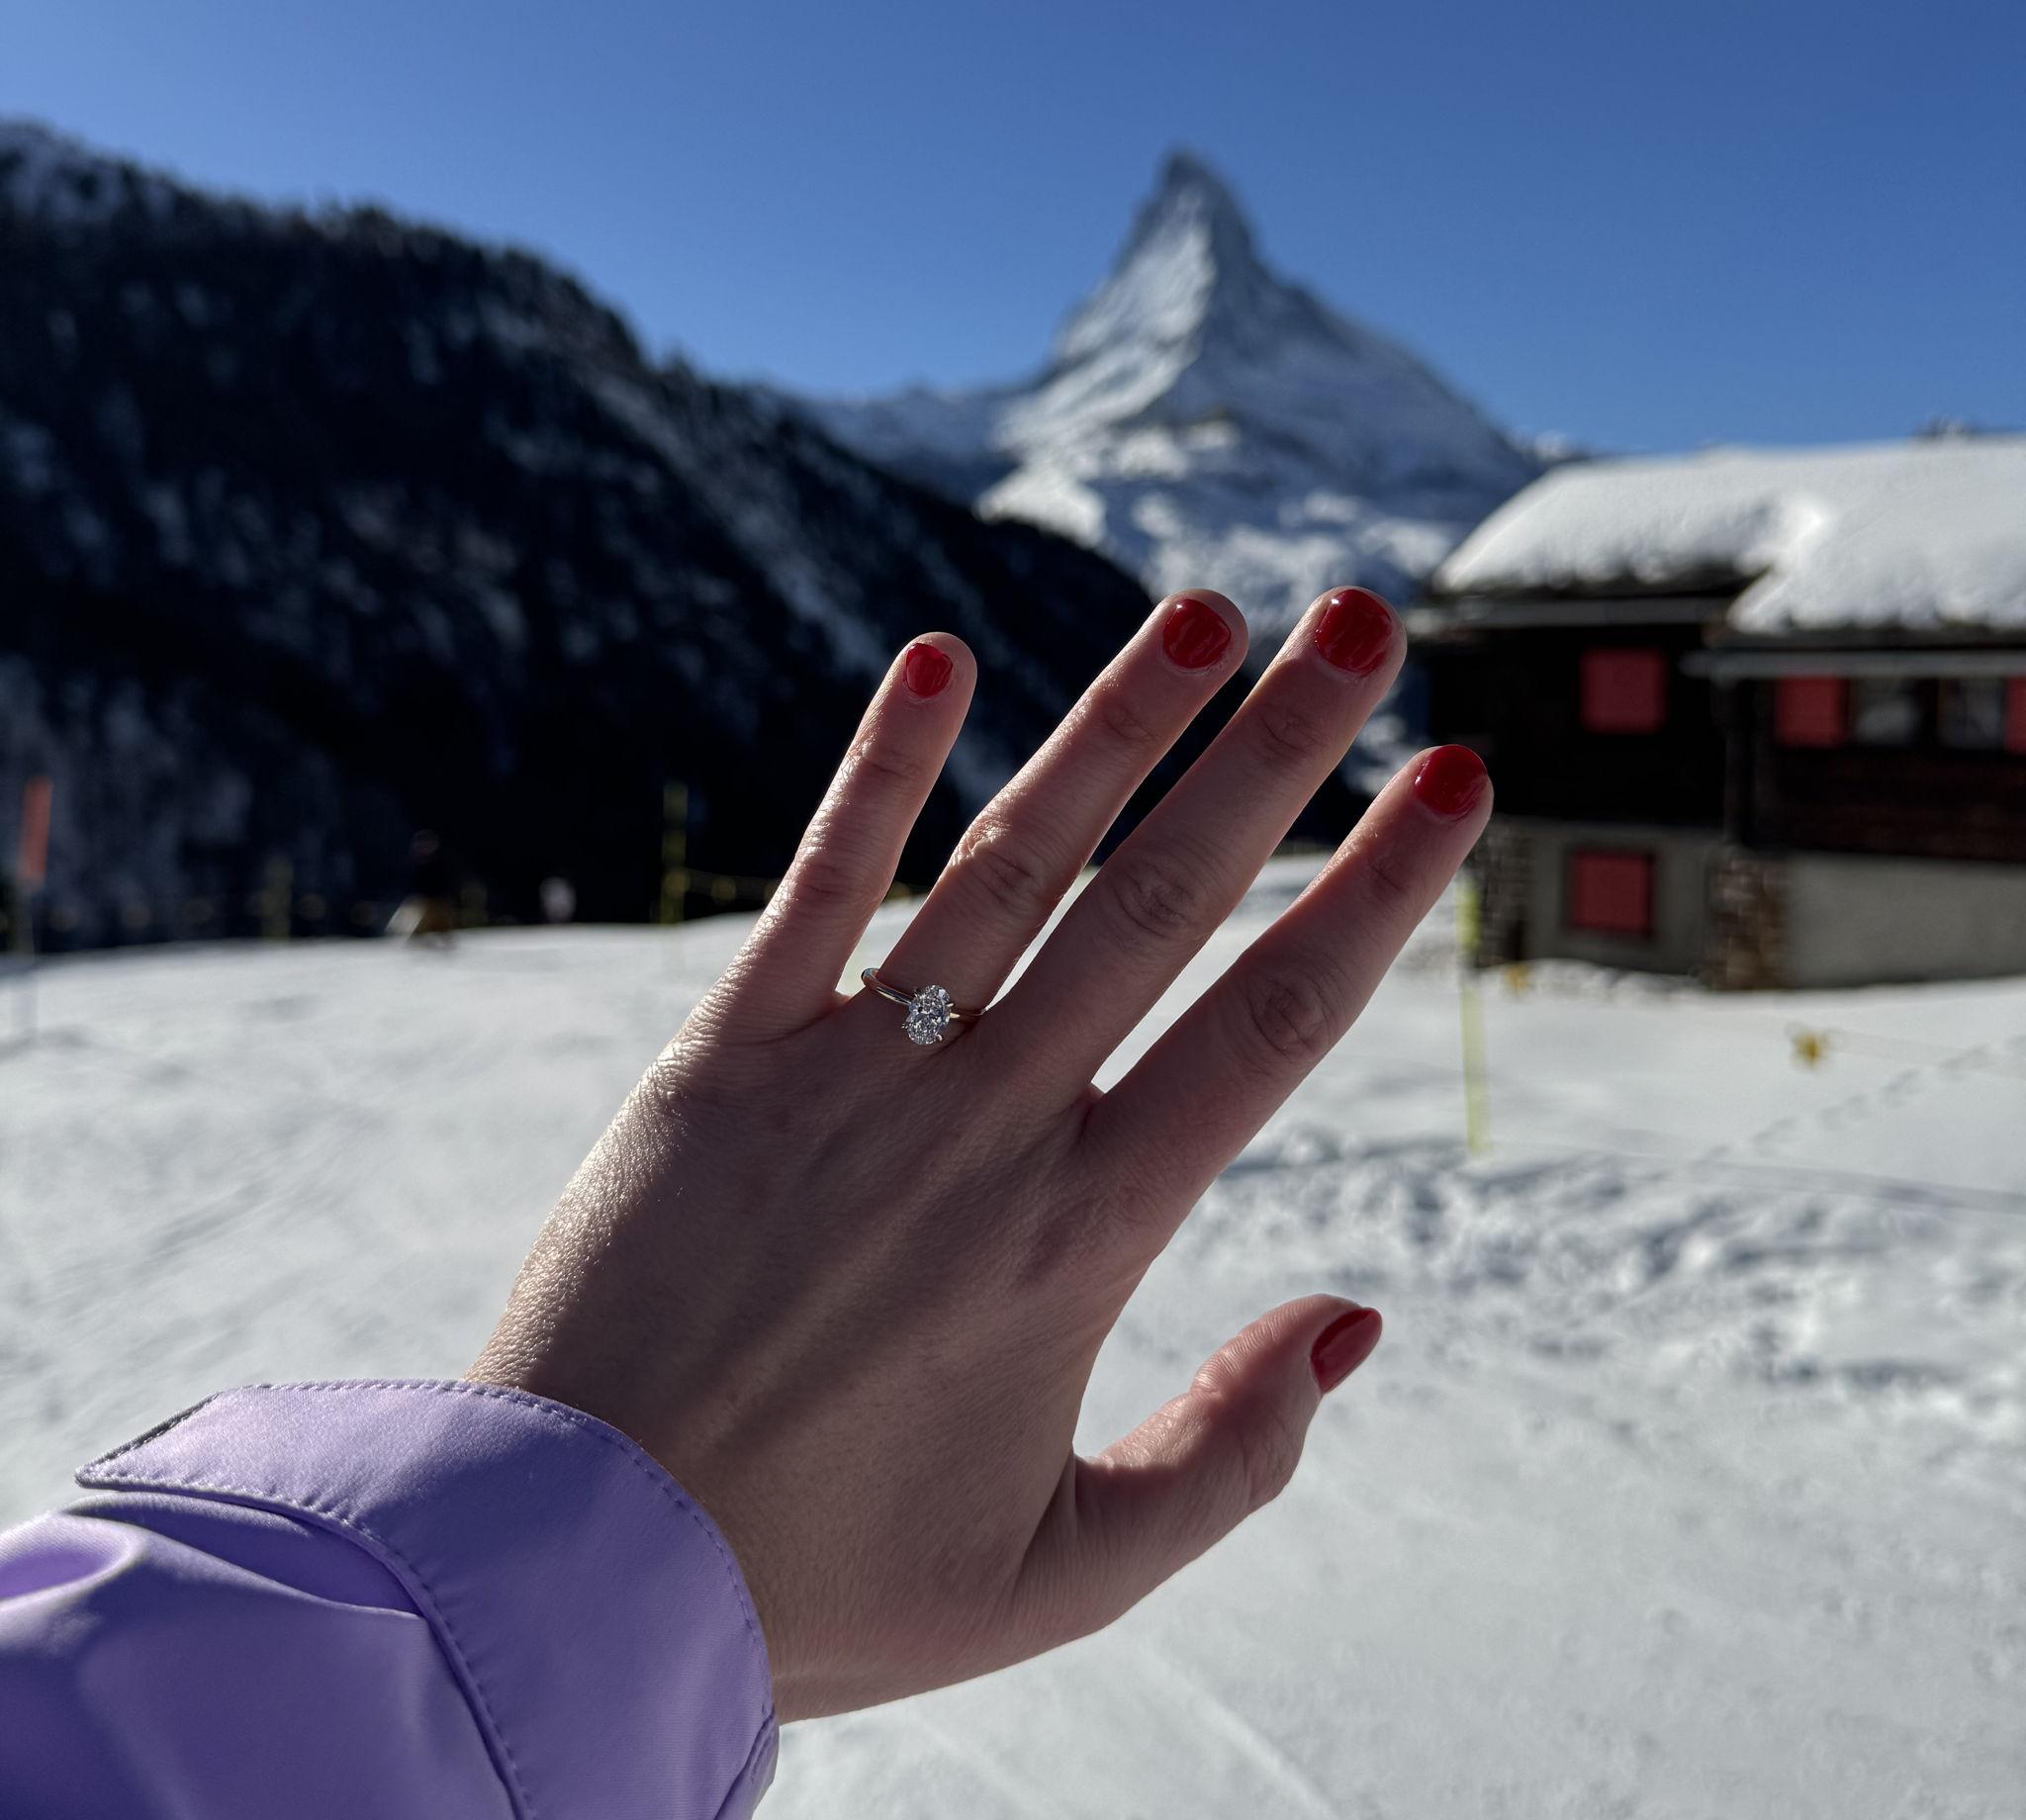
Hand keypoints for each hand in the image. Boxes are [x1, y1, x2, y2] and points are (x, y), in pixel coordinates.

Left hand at [469, 587, 1490, 1718]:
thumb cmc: (822, 1583)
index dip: (1375, 892)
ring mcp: (851, 1076)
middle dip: (1277, 755)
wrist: (576, 1573)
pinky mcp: (724, 1058)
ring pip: (1013, 866)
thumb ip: (1229, 1455)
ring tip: (1209, 612)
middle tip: (1364, 626)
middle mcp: (984, 1128)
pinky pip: (815, 887)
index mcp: (1083, 1240)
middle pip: (1162, 904)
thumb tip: (1358, 1319)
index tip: (1453, 778)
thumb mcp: (1063, 1576)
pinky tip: (936, 658)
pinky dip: (878, 771)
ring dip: (1116, 728)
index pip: (1269, 1028)